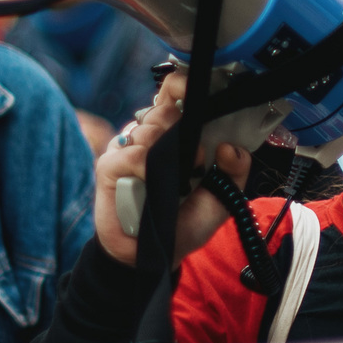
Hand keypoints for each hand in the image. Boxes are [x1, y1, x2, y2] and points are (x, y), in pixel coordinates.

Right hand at [90, 70, 250, 262]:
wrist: (150, 256)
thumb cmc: (181, 223)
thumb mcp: (220, 199)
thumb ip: (234, 173)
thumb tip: (231, 147)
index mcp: (172, 136)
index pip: (172, 95)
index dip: (181, 86)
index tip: (193, 89)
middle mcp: (147, 137)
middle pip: (162, 108)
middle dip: (180, 128)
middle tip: (193, 159)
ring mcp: (126, 150)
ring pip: (148, 128)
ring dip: (166, 152)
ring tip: (172, 180)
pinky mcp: (108, 168)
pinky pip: (132, 155)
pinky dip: (146, 167)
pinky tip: (151, 184)